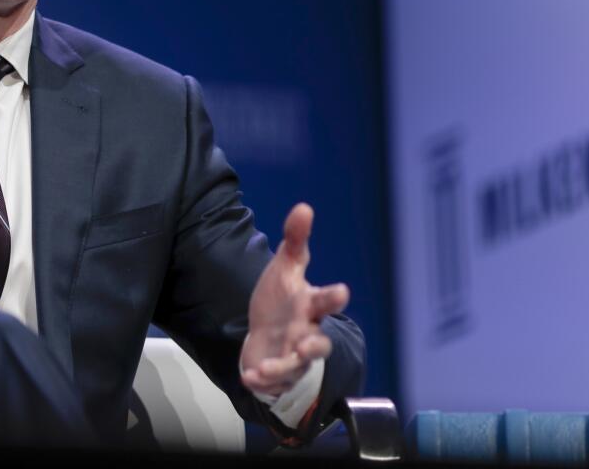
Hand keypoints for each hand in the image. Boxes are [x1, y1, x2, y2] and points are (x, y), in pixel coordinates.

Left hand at [240, 203, 348, 397]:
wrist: (268, 334)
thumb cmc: (282, 299)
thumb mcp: (286, 268)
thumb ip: (295, 240)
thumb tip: (303, 207)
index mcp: (310, 306)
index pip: (327, 302)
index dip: (334, 297)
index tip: (340, 291)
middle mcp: (307, 334)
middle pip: (319, 343)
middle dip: (315, 345)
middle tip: (308, 346)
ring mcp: (294, 357)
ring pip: (295, 367)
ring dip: (282, 368)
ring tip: (265, 368)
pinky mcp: (277, 374)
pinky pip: (272, 381)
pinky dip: (261, 381)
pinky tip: (248, 377)